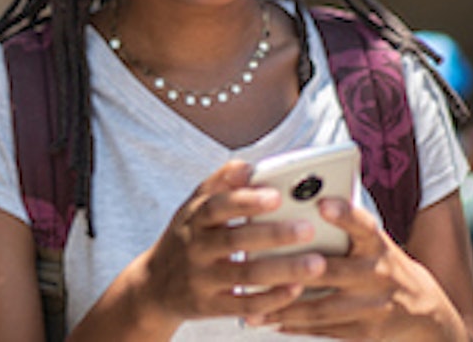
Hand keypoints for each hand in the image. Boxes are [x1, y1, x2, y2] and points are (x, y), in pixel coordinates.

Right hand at [130, 160, 327, 328]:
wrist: (155, 285)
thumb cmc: (188, 235)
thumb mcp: (193, 206)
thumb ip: (220, 183)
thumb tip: (249, 165)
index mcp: (193, 217)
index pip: (217, 205)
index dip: (245, 200)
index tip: (276, 195)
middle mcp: (195, 247)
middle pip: (234, 240)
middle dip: (273, 235)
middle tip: (308, 229)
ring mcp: (201, 279)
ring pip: (244, 275)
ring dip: (282, 270)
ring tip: (317, 264)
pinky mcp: (210, 307)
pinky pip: (244, 305)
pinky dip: (271, 298)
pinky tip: (296, 290)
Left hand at [245, 198, 465, 339]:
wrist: (426, 312)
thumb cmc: (380, 261)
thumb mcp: (372, 239)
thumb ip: (342, 223)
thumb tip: (295, 197)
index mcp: (376, 243)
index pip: (362, 224)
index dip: (344, 214)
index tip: (323, 203)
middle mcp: (376, 273)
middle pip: (329, 270)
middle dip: (293, 269)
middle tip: (256, 263)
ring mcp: (372, 306)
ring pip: (320, 306)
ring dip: (283, 306)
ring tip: (251, 304)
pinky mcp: (366, 333)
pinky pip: (324, 329)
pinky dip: (295, 325)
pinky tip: (269, 319)